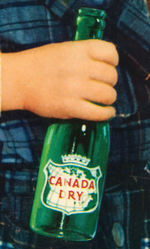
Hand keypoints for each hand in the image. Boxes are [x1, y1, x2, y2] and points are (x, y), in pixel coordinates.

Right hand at [2, 40, 118, 120]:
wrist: (19, 80)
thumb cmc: (40, 64)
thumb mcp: (63, 50)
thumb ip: (84, 55)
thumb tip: (104, 67)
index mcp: (78, 50)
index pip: (111, 52)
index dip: (113, 62)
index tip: (109, 67)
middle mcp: (79, 67)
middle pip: (112, 76)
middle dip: (110, 82)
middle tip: (103, 86)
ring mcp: (75, 88)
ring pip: (108, 95)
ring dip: (109, 99)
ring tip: (104, 100)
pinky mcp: (70, 107)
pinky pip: (98, 113)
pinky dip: (106, 114)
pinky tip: (106, 113)